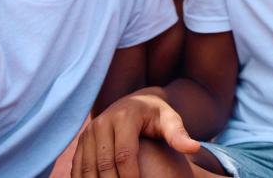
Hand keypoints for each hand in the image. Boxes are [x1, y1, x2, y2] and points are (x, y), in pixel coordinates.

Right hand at [70, 89, 198, 177]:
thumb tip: (194, 148)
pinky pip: (78, 167)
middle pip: (103, 163)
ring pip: (87, 168)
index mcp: (125, 117)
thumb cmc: (157, 116)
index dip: (131, 176)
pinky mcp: (82, 141)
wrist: (136, 103)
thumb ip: (179, 135)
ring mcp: (89, 132)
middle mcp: (103, 122)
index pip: (125, 154)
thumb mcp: (170, 120)